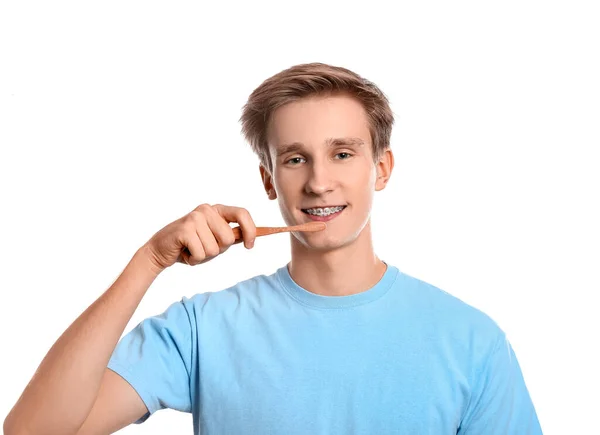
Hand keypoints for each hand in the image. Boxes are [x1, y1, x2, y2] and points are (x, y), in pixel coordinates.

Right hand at [141, 203, 256, 272]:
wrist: (160, 251)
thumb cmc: (190, 247)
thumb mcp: (214, 240)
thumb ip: (231, 236)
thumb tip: (252, 236)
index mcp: (216, 210)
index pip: (242, 213)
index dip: (250, 231)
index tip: (249, 246)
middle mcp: (206, 210)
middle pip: (229, 238)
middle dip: (218, 251)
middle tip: (202, 247)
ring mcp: (195, 217)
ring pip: (215, 249)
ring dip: (204, 256)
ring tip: (191, 250)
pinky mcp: (185, 229)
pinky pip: (201, 253)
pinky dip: (194, 260)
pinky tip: (184, 252)